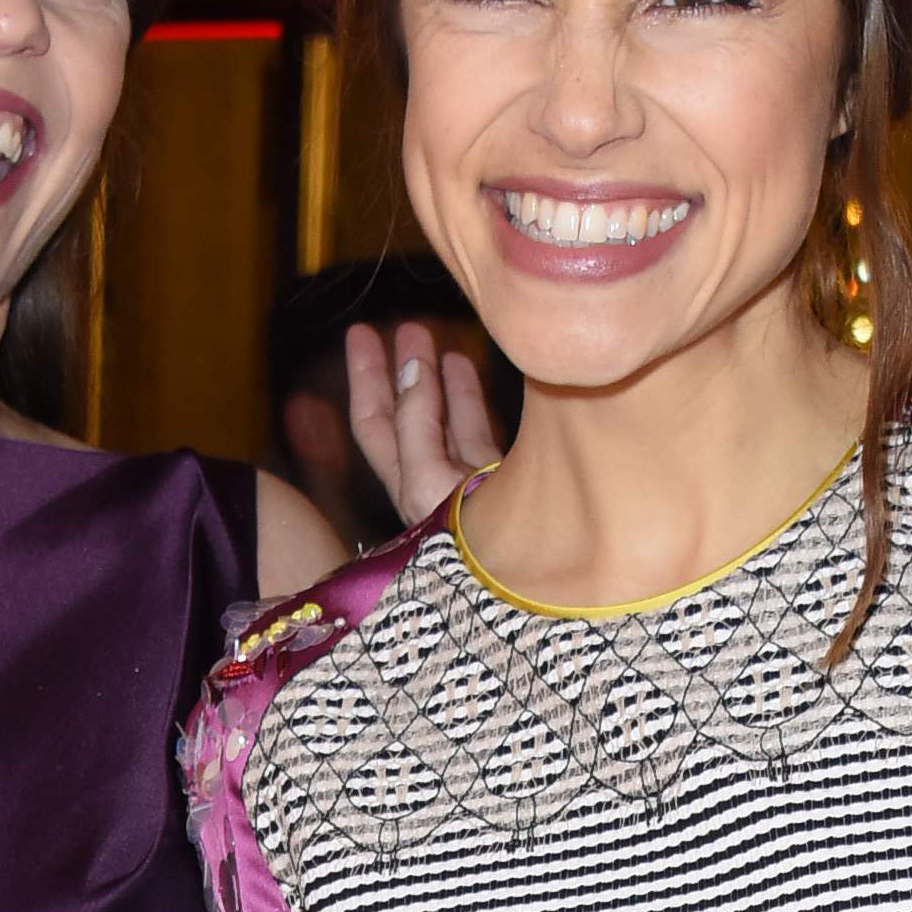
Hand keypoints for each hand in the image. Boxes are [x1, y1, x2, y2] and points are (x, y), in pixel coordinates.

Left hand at [343, 317, 503, 529]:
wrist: (550, 584)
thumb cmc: (484, 544)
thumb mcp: (432, 480)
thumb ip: (418, 424)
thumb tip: (407, 367)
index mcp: (411, 496)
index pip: (377, 427)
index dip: (366, 380)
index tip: (362, 332)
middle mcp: (437, 493)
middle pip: (404, 424)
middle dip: (397, 373)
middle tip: (390, 326)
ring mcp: (474, 490)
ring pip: (446, 426)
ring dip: (438, 380)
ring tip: (431, 335)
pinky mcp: (509, 488)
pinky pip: (481, 437)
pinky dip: (472, 400)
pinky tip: (467, 365)